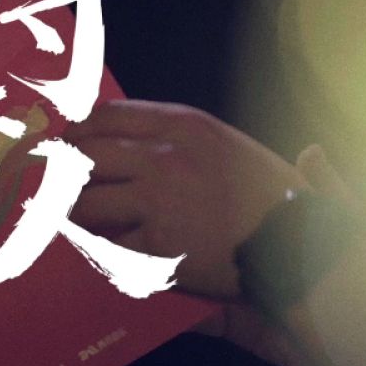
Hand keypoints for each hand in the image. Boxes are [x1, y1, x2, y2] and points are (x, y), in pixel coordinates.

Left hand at [65, 99, 306, 299]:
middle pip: (85, 153)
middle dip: (67, 172)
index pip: (106, 114)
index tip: (71, 143)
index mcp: (184, 124)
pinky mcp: (157, 245)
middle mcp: (165, 155)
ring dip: (78, 214)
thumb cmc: (271, 195)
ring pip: (86, 201)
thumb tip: (130, 133)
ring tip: (81, 223)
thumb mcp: (227, 145)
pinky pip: (108, 246)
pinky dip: (102, 251)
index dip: (79, 130)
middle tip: (62, 187)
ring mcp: (158, 200)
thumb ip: (179, 137)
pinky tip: (106, 252)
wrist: (303, 244)